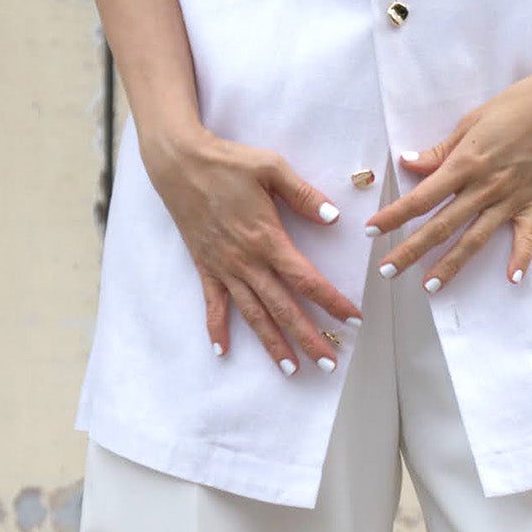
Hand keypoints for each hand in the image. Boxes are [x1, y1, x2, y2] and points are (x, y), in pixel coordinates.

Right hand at [144, 126, 356, 374]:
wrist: (180, 164)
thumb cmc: (227, 162)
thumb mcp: (271, 167)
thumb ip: (303, 194)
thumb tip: (333, 217)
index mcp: (267, 238)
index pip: (305, 278)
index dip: (330, 301)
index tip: (352, 318)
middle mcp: (246, 261)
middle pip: (282, 307)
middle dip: (308, 337)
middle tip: (329, 364)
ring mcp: (224, 267)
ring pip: (252, 314)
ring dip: (272, 344)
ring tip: (291, 369)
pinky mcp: (205, 266)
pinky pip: (212, 304)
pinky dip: (217, 328)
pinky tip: (223, 351)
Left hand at [365, 54, 531, 291]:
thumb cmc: (515, 105)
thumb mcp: (471, 122)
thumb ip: (441, 151)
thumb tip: (408, 163)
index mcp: (466, 164)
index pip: (422, 197)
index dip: (394, 215)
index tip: (371, 231)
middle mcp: (485, 186)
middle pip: (442, 225)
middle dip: (412, 250)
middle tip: (388, 271)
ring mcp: (511, 198)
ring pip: (476, 238)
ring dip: (452, 264)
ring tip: (430, 287)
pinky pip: (525, 236)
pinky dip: (521, 257)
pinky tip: (512, 278)